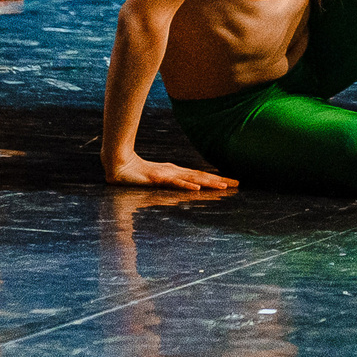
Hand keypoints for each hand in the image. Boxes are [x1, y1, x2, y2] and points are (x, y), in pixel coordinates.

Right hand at [103, 154, 238, 190]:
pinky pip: (173, 183)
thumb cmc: (138, 173)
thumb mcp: (159, 179)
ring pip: (191, 179)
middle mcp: (175, 172)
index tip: (233, 182)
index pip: (201, 176)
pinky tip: (196, 189)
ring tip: (223, 187)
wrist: (119, 167)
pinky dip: (185, 186)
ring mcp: (167, 174)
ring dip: (208, 183)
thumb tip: (184, 186)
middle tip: (237, 184)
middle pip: (201, 177)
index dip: (217, 179)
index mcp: (177, 172)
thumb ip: (170, 182)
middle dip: (219, 180)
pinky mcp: (157, 178)